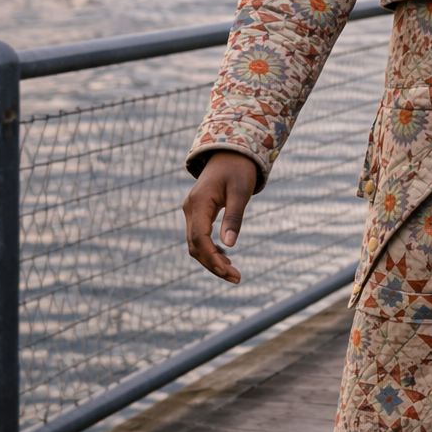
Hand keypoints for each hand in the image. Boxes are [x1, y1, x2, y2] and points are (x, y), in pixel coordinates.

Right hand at [183, 151, 258, 283]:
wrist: (230, 153)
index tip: (229, 271)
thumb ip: (234, 217)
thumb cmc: (238, 170)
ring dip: (211, 260)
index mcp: (199, 203)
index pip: (199, 238)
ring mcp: (191, 211)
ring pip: (195, 244)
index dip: (212, 258)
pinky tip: (225, 257)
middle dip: (213, 264)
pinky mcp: (197, 213)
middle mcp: (190, 209)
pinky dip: (210, 250)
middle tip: (237, 278)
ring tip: (233, 273)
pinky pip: (199, 237)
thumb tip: (230, 245)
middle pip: (195, 246)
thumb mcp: (240, 192)